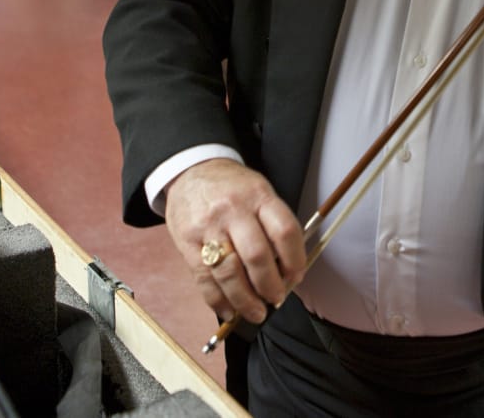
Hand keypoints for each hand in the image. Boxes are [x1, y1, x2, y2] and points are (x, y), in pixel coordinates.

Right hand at [163, 158, 306, 324]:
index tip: (297, 276)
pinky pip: (204, 279)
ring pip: (229, 272)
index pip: (284, 231)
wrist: (190, 171)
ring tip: (256, 313)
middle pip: (257, 256)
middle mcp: (233, 210)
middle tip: (276, 299)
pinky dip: (218, 301)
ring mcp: (208, 227)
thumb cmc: (231, 187)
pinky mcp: (187, 243)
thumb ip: (272, 225)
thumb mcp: (258, 191)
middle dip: (270, 286)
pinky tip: (230, 311)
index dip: (295, 260)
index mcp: (258, 196)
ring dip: (245, 300)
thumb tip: (286, 271)